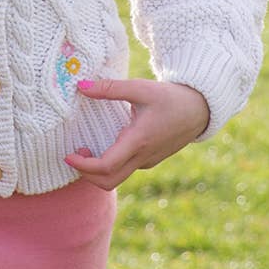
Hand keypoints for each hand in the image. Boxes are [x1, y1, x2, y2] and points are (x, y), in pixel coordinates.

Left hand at [63, 78, 209, 190]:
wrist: (200, 110)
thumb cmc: (170, 97)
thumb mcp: (140, 88)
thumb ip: (110, 88)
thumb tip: (81, 86)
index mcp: (138, 141)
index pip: (106, 167)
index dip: (83, 166)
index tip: (68, 155)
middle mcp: (142, 157)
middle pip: (108, 182)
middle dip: (86, 175)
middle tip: (74, 156)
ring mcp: (148, 161)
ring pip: (118, 178)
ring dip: (97, 170)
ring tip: (86, 149)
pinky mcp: (151, 159)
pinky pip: (126, 169)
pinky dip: (110, 165)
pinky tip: (105, 145)